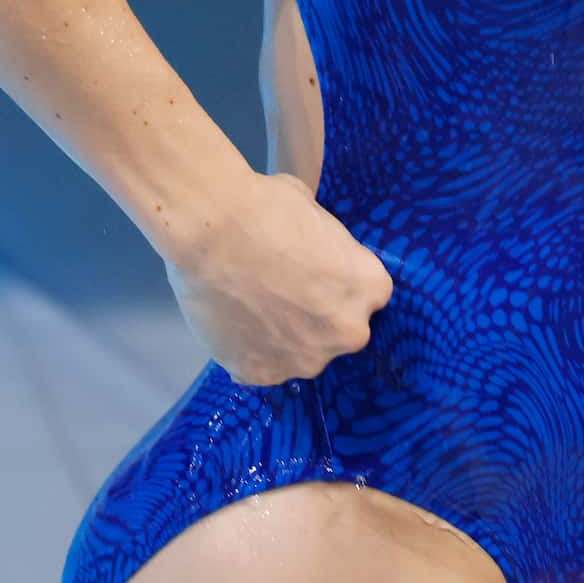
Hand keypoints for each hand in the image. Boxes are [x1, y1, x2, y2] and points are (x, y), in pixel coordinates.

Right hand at [164, 171, 392, 385]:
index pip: (368, 295)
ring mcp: (304, 359)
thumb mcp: (318, 217)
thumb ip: (329, 251)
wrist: (213, 232)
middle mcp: (348, 332)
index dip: (340, 285)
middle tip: (283, 292)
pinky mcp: (260, 374)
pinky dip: (249, 352)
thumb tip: (316, 253)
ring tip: (251, 308)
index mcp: (370, 288)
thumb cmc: (269, 209)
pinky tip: (233, 325)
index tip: (318, 274)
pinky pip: (260, 367)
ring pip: (301, 353)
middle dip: (318, 317)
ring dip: (284, 338)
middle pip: (340, 330)